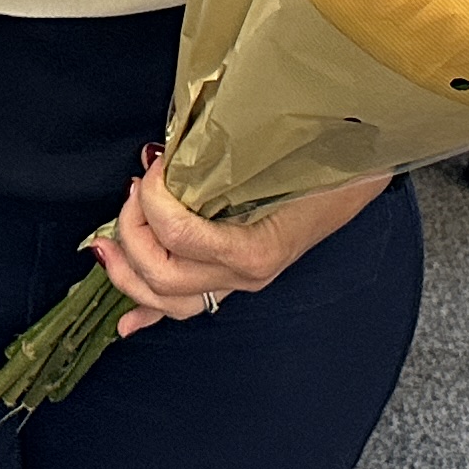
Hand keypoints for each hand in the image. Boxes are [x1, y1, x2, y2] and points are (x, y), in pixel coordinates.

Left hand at [87, 149, 384, 335]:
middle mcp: (244, 275)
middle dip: (132, 231)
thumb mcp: (283, 153)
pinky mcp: (235, 282)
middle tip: (135, 190)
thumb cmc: (329, 163)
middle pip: (163, 275)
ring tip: (106, 246)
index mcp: (256, 247)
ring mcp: (239, 284)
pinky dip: (152, 315)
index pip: (181, 235)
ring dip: (128, 275)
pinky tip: (128, 324)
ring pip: (168, 302)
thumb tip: (169, 144)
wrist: (362, 181)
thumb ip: (223, 151)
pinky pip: (188, 309)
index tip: (154, 164)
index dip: (154, 200)